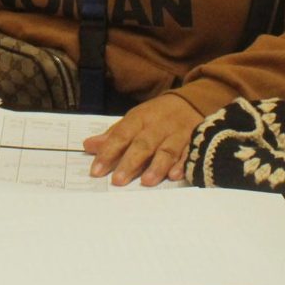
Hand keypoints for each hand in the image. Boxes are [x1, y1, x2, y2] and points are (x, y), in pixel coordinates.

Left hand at [82, 94, 202, 185]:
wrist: (191, 101)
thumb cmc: (156, 115)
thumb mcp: (134, 119)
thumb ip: (114, 134)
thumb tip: (88, 145)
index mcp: (140, 118)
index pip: (121, 135)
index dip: (108, 152)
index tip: (96, 170)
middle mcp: (158, 125)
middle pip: (143, 144)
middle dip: (130, 162)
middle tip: (118, 181)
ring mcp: (178, 133)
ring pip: (167, 150)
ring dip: (157, 166)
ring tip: (146, 182)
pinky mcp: (196, 141)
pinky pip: (190, 153)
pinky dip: (183, 164)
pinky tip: (175, 176)